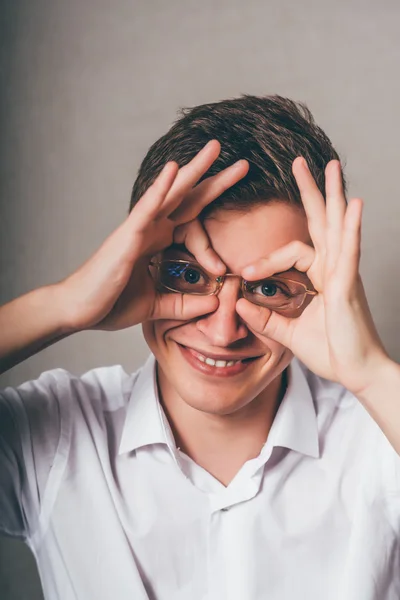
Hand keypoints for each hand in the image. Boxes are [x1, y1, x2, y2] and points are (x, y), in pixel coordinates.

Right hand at [56, 140, 248, 331]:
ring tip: (215, 148)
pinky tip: (174, 169)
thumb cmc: (111, 303)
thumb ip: (184, 304)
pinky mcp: (127, 237)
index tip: (239, 209)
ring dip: (193, 171)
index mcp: (158, 241)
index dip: (215, 205)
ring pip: (170, 193)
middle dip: (214, 179)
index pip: (193, 216)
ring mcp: (139, 229)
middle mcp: (151, 229)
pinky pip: (146, 208)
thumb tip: (215, 303)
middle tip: (243, 164)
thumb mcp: (157, 305)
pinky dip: (160, 188)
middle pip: (188, 198)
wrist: (80, 311)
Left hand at [236, 157, 388, 394]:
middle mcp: (334, 268)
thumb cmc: (331, 351)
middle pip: (321, 222)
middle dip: (311, 191)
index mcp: (322, 276)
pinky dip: (350, 228)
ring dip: (332, 195)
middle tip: (301, 162)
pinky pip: (349, 252)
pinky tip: (352, 204)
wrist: (356, 372)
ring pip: (336, 227)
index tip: (246, 273)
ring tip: (329, 166)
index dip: (267, 259)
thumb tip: (239, 305)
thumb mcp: (289, 333)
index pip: (293, 251)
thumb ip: (265, 319)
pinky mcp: (349, 286)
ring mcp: (344, 274)